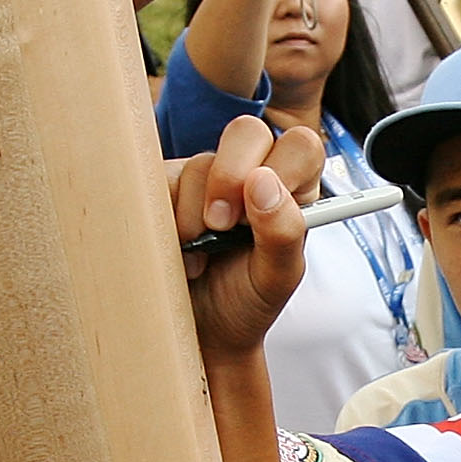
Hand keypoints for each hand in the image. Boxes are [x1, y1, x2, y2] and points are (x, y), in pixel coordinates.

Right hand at [171, 115, 326, 363]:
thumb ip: (284, 233)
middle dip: (229, 178)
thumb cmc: (245, 302)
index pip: (300, 146)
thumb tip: (263, 182)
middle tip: (220, 226)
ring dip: (195, 216)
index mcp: (292, 188)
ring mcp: (206, 176)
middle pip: (247, 132)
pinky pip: (160, 180)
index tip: (258, 211)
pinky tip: (175, 247)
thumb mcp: (277, 278)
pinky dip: (166, 219)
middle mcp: (251, 172)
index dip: (281, 169)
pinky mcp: (166, 185)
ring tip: (200, 256)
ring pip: (199, 163)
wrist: (199, 330)